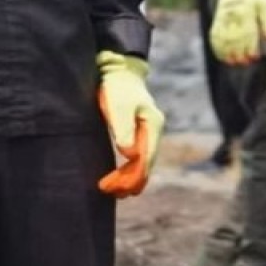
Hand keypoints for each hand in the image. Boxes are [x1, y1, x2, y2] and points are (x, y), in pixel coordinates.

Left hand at [96, 51, 165, 196]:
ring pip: (143, 161)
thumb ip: (123, 129)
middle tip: (112, 193)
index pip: (146, 158)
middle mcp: (153, 131)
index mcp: (153, 125)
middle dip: (131, 181)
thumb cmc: (117, 87)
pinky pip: (138, 156)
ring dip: (130, 178)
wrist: (119, 72)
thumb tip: (129, 155)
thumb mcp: (118, 107)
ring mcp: (148, 132)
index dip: (132, 176)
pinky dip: (130, 169)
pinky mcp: (138, 132)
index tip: (115, 187)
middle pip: (146, 163)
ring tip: (115, 191)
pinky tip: (121, 178)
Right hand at [209, 0, 265, 64]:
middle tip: (245, 63)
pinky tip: (222, 57)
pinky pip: (214, 37)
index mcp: (246, 10)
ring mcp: (222, 19)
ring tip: (233, 63)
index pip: (247, 32)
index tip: (254, 57)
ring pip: (222, 38)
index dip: (250, 46)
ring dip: (227, 53)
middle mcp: (232, 15)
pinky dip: (217, 48)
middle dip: (239, 52)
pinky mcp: (215, 21)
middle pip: (234, 37)